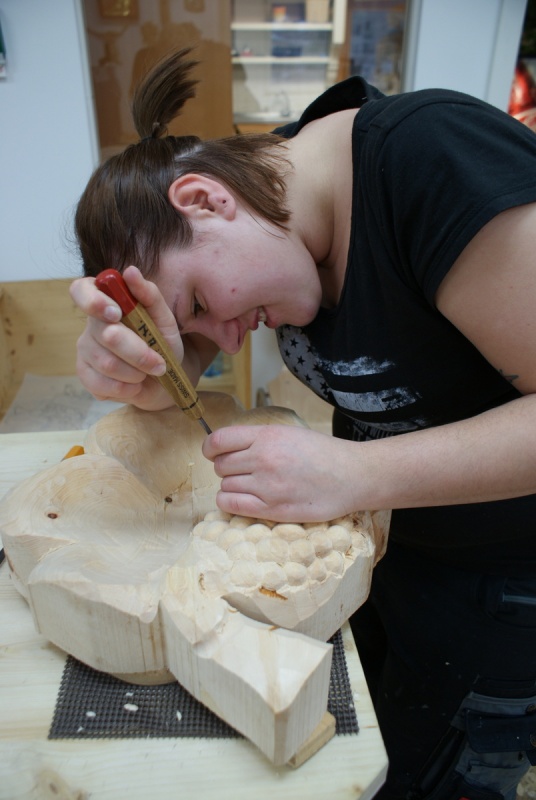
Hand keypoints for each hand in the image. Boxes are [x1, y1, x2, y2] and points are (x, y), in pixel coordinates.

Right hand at [70, 265, 182, 409]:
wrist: (165, 378)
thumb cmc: (162, 343)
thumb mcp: (164, 318)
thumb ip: (149, 294)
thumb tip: (130, 272)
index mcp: (106, 302)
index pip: (81, 290)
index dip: (94, 301)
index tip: (116, 313)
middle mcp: (91, 325)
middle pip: (106, 335)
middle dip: (139, 352)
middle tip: (159, 362)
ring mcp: (85, 351)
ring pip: (106, 363)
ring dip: (136, 372)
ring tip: (148, 373)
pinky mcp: (85, 376)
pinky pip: (100, 384)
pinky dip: (126, 388)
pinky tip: (135, 385)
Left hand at [202, 423, 358, 521]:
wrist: (352, 476)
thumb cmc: (322, 453)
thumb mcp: (289, 433)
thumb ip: (259, 439)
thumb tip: (226, 447)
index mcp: (267, 436)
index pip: (218, 441)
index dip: (210, 448)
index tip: (213, 452)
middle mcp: (263, 459)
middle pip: (220, 466)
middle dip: (226, 468)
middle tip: (243, 471)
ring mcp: (267, 486)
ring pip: (225, 486)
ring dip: (232, 486)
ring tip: (251, 485)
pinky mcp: (272, 510)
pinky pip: (231, 505)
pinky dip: (230, 502)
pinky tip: (242, 499)